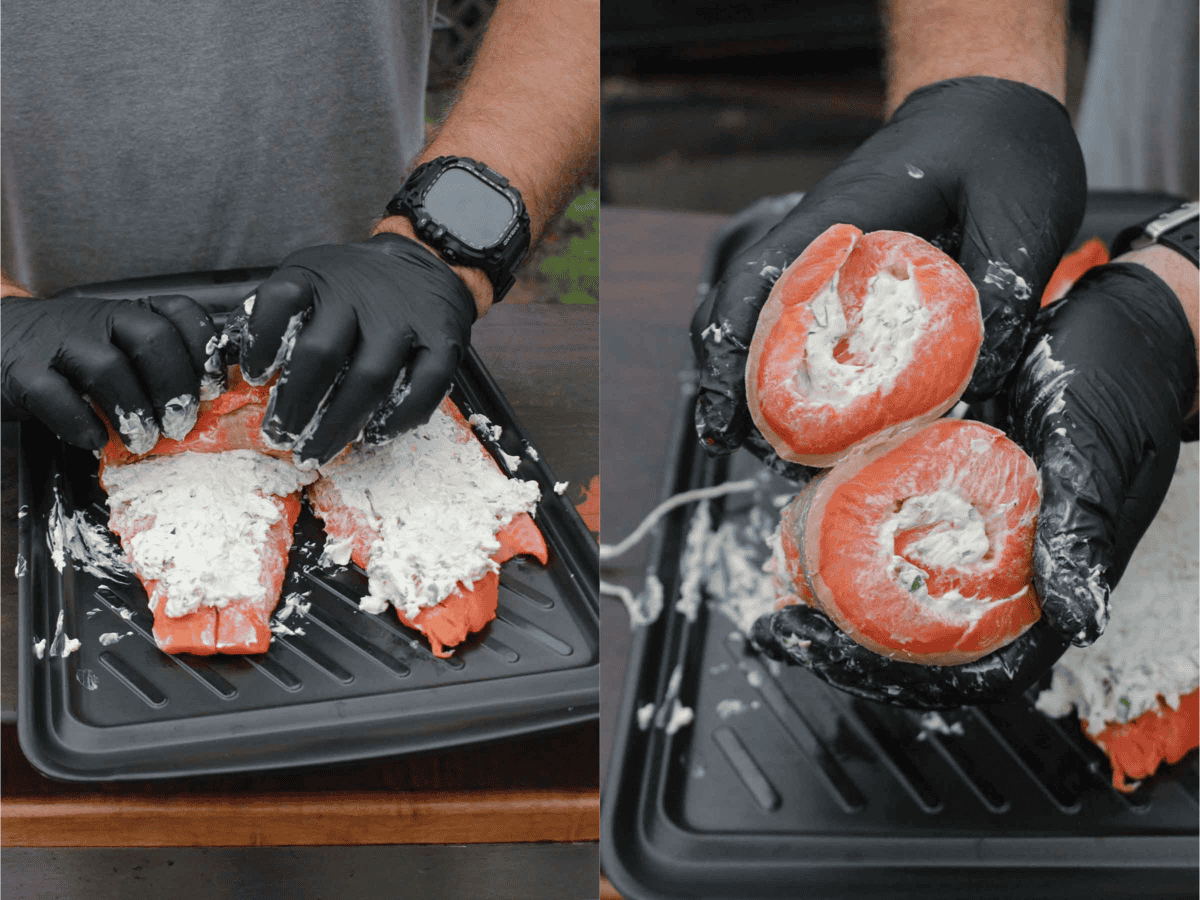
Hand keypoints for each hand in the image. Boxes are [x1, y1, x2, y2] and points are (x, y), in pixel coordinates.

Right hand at [1, 294, 218, 453]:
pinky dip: (82, 424)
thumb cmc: (68, 354)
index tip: (212, 389)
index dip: (205, 351)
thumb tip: (207, 404)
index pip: (179, 313)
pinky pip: (56, 395)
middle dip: (174, 387)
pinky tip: (95, 438)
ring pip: (108, 368)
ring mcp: (57, 342)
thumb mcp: (116, 346)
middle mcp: (97, 319)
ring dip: (135, 412)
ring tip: (142, 441)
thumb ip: (155, 366)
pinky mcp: (20, 371)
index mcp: (128, 312)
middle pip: (153, 339)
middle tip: (179, 424)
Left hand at [237, 233, 476, 465]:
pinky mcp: (443, 342)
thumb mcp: (308, 283)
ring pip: (370, 377)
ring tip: (315, 451)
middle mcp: (361, 294)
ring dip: (339, 423)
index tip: (254, 377)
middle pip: (322, 353)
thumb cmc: (352, 290)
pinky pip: (424, 387)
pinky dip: (398, 419)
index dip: (263, 341)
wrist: (423, 263)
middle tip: (280, 438)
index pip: (282, 300)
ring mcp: (405, 319)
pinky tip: (374, 435)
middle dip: (296, 404)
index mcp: (318, 277)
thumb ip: (276, 319)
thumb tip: (237, 373)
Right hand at [692, 76, 1085, 472]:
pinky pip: (808, 331)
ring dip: (766, 394)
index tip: (724, 424)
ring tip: (789, 456)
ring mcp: (828, 263)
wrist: (992, 104)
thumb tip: (982, 384)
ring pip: (767, 331)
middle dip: (737, 395)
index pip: (752, 288)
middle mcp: (816, 244)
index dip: (726, 360)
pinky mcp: (850, 280)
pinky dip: (806, 379)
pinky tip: (828, 423)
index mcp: (837, 222)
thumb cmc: (1000, 144)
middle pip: (740, 320)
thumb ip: (1001, 294)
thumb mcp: (1018, 216)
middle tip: (762, 459)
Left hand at [750, 260, 1197, 708]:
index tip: (815, 648)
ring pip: (901, 593)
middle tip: (778, 624)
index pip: (969, 671)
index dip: (890, 676)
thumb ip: (1078, 532)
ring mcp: (978, 534)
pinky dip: (851, 534)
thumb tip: (1078, 622)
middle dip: (843, 643)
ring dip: (838, 598)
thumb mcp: (1096, 450)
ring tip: (781, 581)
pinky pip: (898, 529)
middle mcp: (1008, 570)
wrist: (1133, 316)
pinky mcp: (955, 490)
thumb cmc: (1128, 377)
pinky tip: (808, 515)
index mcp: (1051, 584)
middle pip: (918, 643)